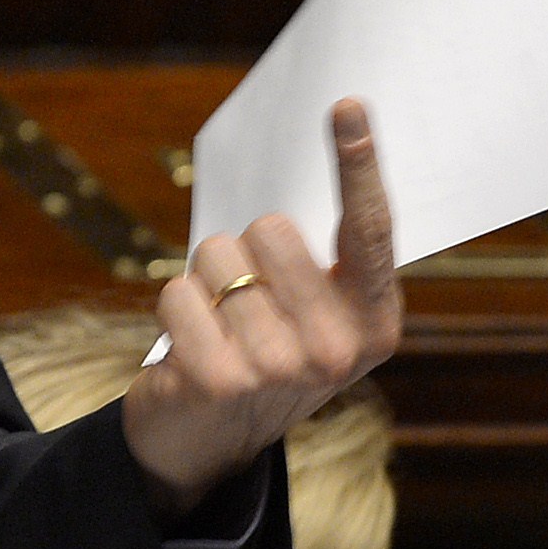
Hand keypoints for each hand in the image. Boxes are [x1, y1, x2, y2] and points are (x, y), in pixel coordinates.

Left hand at [122, 99, 402, 517]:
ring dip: (203, 282)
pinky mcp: (220, 379)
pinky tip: (188, 349)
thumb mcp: (311, 318)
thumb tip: (304, 182)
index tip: (348, 106)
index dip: (359, 165)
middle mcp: (338, 349)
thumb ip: (320, 263)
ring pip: (217, 255)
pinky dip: (173, 307)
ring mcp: (282, 368)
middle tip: (244, 303)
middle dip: (242, 250)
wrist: (208, 443)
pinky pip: (176, 290)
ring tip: (217, 330)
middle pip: (270, 228)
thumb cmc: (262, 355)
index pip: (369, 230)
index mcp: (374, 323)